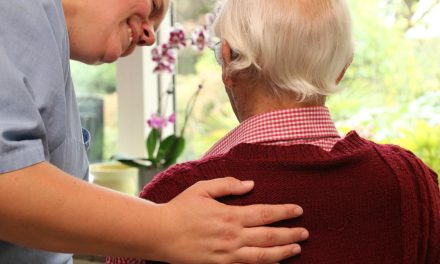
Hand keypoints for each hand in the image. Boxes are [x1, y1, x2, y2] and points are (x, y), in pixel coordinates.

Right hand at [156, 177, 307, 263]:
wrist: (160, 233)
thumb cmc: (180, 208)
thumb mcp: (202, 188)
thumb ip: (227, 185)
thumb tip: (250, 184)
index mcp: (230, 215)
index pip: (265, 213)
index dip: (284, 212)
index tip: (298, 210)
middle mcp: (233, 236)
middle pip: (269, 236)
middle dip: (290, 234)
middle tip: (305, 233)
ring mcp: (228, 253)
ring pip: (263, 255)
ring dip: (282, 252)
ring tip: (297, 249)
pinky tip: (274, 263)